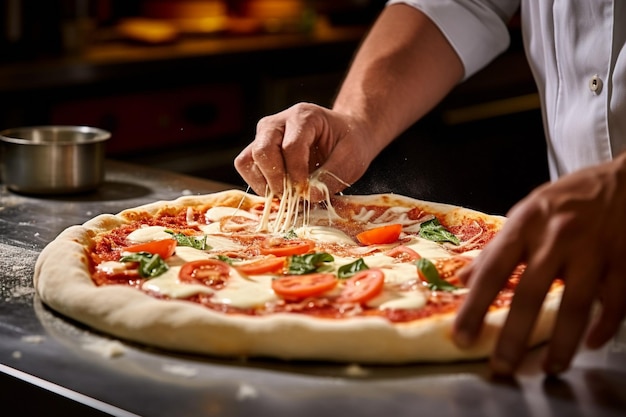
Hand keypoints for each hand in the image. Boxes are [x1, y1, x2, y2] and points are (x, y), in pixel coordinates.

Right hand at [234, 103, 376, 200]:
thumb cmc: (349, 144)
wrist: (345, 135)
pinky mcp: (258, 149)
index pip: (291, 146)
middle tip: (293, 196)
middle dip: (276, 179)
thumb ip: (332, 176)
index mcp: (304, 116)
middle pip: (262, 150)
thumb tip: (308, 196)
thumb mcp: (351, 158)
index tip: (307, 191)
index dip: (297, 173)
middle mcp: (278, 122)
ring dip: (264, 183)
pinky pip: (246, 167)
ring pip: (247, 160)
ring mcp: (264, 135)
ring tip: (286, 194)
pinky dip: (258, 184)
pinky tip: (279, 190)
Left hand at [453, 153, 625, 374]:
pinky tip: (590, 343)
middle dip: (514, 335)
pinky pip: (615, 302)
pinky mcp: (625, 262)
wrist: (622, 181)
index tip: (462, 336)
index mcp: (526, 224)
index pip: (494, 270)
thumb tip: (461, 279)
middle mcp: (558, 237)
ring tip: (548, 368)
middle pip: (532, 293)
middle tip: (502, 366)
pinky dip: (604, 327)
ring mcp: (595, 250)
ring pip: (577, 305)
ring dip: (562, 343)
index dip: (475, 305)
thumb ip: (496, 249)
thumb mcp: (525, 214)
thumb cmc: (565, 199)